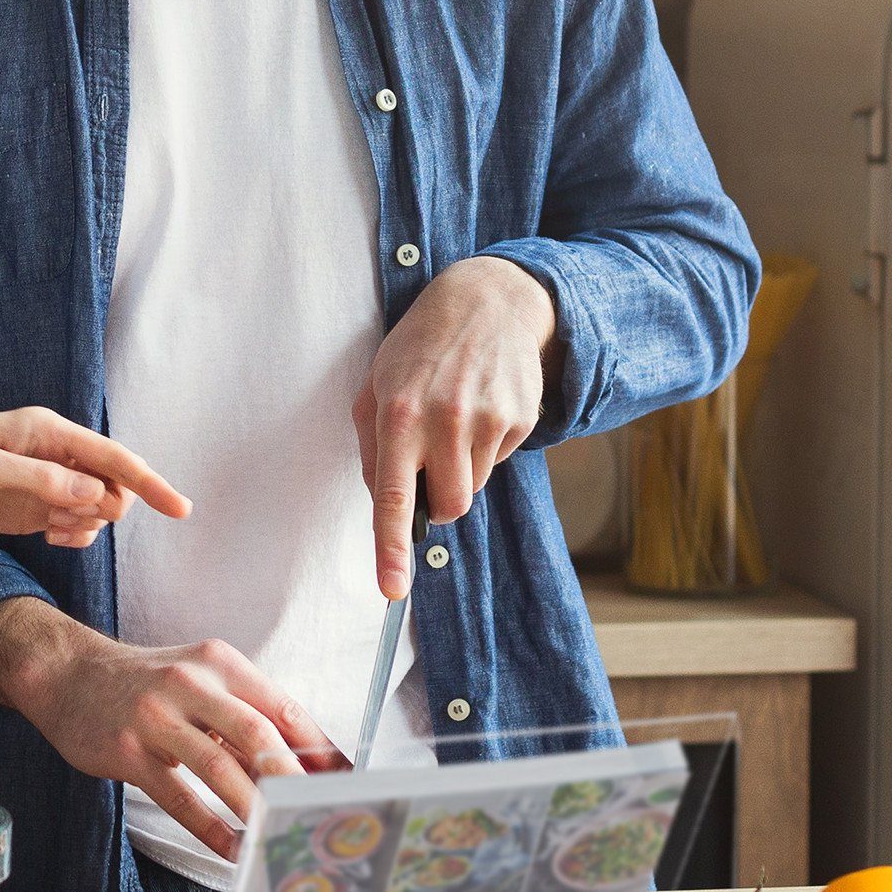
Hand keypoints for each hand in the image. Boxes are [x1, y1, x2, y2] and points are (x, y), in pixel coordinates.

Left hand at [0, 407, 189, 548]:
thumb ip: (39, 481)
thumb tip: (93, 494)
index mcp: (48, 432)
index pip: (112, 457)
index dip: (149, 482)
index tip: (180, 509)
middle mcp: (57, 455)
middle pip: (113, 486)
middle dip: (103, 510)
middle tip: (62, 521)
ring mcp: (50, 482)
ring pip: (98, 509)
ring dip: (85, 526)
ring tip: (48, 528)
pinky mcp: (38, 507)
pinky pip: (78, 524)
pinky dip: (74, 536)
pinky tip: (50, 536)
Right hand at [0, 598, 343, 863]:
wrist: (67, 674)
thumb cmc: (145, 684)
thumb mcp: (199, 680)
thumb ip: (244, 715)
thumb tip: (303, 765)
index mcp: (220, 662)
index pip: (283, 707)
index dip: (320, 749)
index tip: (346, 784)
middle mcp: (191, 682)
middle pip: (257, 733)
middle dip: (295, 780)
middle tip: (321, 815)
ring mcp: (156, 716)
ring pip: (219, 767)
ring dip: (255, 809)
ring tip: (279, 838)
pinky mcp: (128, 750)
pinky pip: (178, 796)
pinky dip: (209, 827)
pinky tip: (230, 848)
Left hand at [353, 255, 557, 596]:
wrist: (486, 301)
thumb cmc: (420, 348)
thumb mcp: (376, 385)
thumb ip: (371, 447)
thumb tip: (384, 504)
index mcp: (398, 415)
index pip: (394, 497)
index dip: (391, 548)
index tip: (391, 590)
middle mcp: (444, 420)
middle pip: (449, 507)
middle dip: (439, 500)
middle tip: (430, 459)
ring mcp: (487, 419)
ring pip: (474, 487)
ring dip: (461, 468)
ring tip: (454, 419)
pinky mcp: (519, 418)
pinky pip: (499, 461)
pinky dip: (486, 447)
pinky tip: (480, 407)